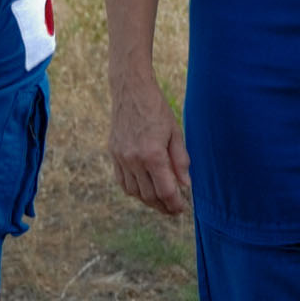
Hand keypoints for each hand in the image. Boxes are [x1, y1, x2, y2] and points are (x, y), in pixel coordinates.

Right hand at [108, 88, 188, 216]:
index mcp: (153, 154)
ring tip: (160, 202)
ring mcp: (121, 158)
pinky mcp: (114, 154)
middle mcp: (134, 159)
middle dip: (163, 206)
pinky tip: (144, 191)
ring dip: (148, 201)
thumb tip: (185, 185)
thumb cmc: (157, 109)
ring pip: (134, 192)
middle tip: (174, 209)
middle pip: (149, 195)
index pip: (165, 190)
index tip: (182, 209)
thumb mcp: (176, 133)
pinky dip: (134, 191)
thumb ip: (180, 161)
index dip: (175, 204)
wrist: (131, 91)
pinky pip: (122, 182)